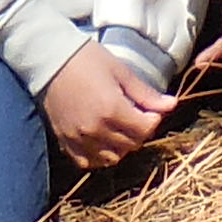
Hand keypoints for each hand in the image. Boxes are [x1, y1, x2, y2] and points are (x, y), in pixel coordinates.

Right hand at [42, 39, 179, 170]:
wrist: (50, 60)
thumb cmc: (87, 59)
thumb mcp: (121, 71)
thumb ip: (146, 94)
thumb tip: (172, 104)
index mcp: (112, 109)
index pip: (145, 129)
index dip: (154, 119)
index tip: (151, 109)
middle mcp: (95, 129)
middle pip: (132, 144)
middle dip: (140, 131)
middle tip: (137, 115)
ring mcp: (78, 138)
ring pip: (112, 158)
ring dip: (122, 146)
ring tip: (120, 128)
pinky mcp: (65, 142)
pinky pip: (88, 162)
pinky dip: (99, 156)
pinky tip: (102, 140)